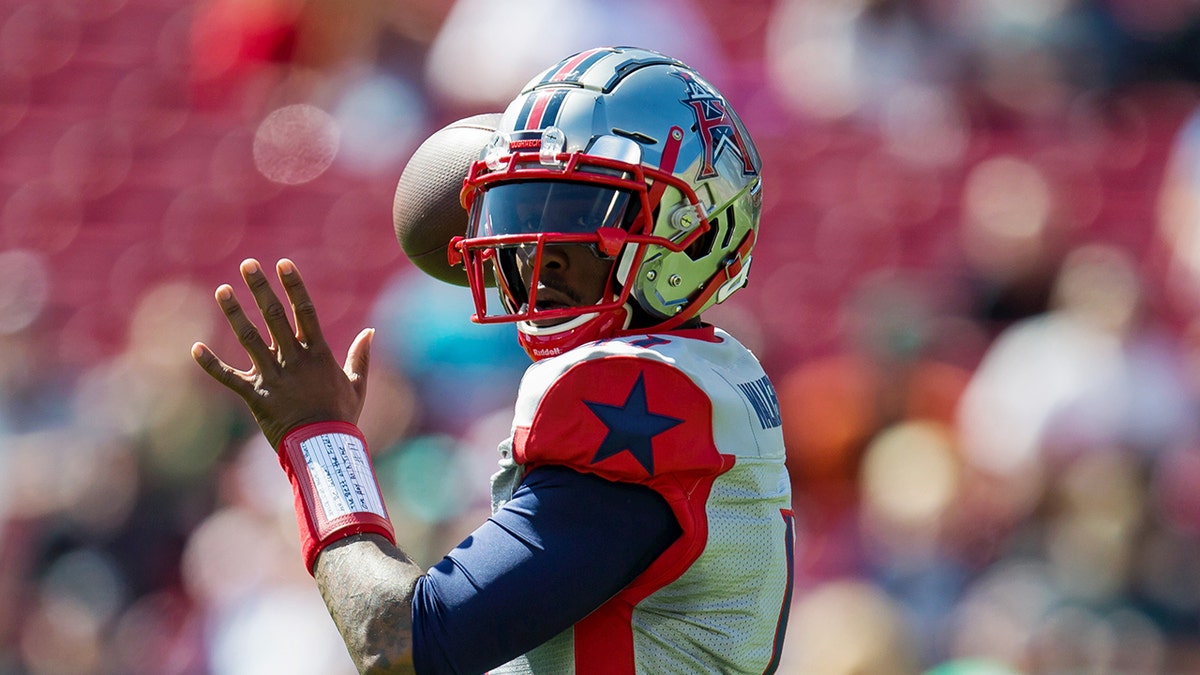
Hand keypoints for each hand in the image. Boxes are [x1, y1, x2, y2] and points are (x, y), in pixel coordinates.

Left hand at [191, 258, 372, 448]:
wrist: (322, 448)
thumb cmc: (341, 417)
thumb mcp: (356, 384)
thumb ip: (360, 356)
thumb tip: (370, 331)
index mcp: (318, 354)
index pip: (305, 311)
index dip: (294, 286)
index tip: (283, 263)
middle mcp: (294, 359)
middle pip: (274, 316)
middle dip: (260, 288)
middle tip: (247, 265)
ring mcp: (273, 376)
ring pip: (249, 339)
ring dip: (235, 313)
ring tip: (222, 290)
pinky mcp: (255, 396)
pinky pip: (229, 378)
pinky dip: (211, 364)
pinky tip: (195, 348)